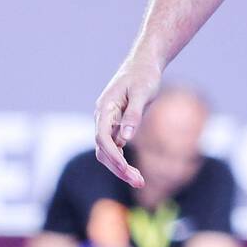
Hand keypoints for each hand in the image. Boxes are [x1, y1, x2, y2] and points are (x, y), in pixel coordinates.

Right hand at [94, 56, 161, 186]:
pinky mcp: (115, 125)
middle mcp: (102, 117)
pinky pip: (114, 148)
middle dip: (118, 168)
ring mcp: (107, 122)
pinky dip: (122, 161)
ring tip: (139, 181)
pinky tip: (134, 172)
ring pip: (107, 151)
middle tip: (138, 182)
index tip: (125, 169)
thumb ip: (133, 115)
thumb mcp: (143, 93)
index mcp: (105, 108)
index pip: (102, 137)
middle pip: (103, 149)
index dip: (112, 155)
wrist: (144, 64)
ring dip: (120, 168)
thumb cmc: (144, 75)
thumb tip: (125, 138)